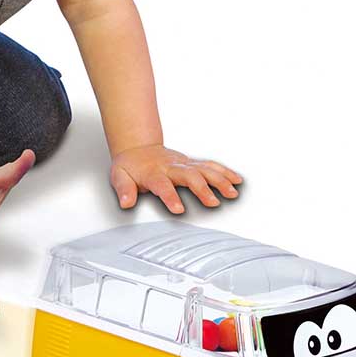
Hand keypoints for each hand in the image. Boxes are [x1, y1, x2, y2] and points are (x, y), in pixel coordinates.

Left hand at [110, 144, 242, 213]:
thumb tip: (126, 202)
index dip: (170, 196)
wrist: (138, 147)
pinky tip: (236, 180)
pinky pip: (210, 165)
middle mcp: (171, 167)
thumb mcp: (119, 176)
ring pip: (204, 169)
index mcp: (153, 173)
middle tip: (213, 203)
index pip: (162, 185)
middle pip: (189, 176)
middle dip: (202, 189)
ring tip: (232, 193)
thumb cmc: (130, 166)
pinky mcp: (192, 163)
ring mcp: (183, 164)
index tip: (179, 209)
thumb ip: (124, 190)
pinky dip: (224, 171)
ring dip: (219, 180)